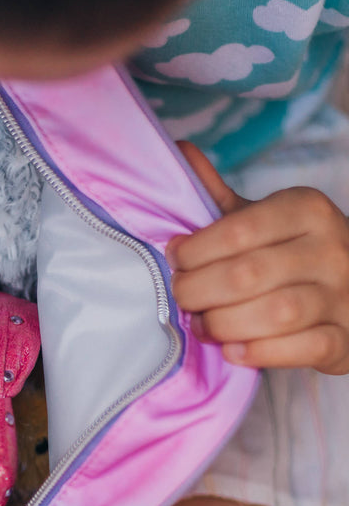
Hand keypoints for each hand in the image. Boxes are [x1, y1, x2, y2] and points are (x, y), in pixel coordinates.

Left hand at [168, 141, 348, 374]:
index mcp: (307, 210)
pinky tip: (233, 349)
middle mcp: (331, 248)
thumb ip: (218, 198)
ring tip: (202, 325)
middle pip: (247, 275)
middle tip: (180, 297)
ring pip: (275, 314)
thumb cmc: (290, 255)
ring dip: (223, 324)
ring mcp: (343, 295)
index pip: (238, 230)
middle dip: (198, 291)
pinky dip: (259, 352)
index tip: (174, 260)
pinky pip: (301, 349)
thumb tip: (179, 152)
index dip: (194, 251)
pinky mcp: (345, 338)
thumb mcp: (260, 220)